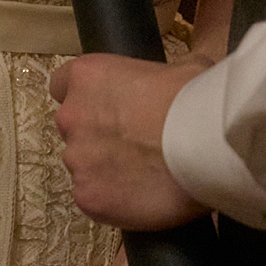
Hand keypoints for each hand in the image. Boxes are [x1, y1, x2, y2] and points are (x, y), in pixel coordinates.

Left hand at [49, 53, 209, 230]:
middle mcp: (71, 117)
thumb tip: (168, 86)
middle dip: (97, 136)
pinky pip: (94, 198)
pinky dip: (113, 199)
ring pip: (84, 166)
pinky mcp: (87, 198)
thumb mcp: (181, 66)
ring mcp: (76, 161)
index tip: (107, 107)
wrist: (204, 144)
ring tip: (144, 173)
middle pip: (74, 128)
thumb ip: (157, 76)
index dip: (85, 97)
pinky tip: (143, 195)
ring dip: (105, 169)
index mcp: (86, 77)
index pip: (61, 84)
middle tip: (134, 143)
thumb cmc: (194, 97)